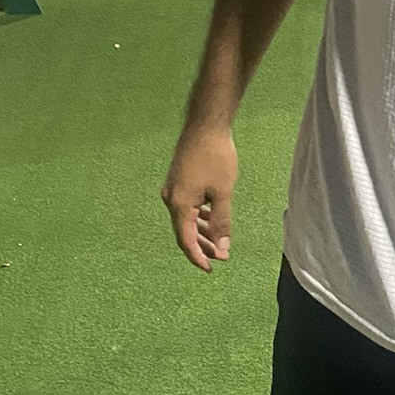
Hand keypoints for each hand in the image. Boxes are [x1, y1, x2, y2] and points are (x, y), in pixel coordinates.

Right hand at [162, 123, 237, 271]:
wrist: (205, 125)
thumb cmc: (215, 157)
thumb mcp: (223, 193)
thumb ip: (222, 223)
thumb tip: (222, 249)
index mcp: (179, 205)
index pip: (186, 241)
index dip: (199, 257)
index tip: (211, 268)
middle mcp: (171, 199)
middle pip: (185, 232)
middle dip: (203, 247)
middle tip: (222, 257)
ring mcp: (173, 190)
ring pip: (187, 219)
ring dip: (203, 232)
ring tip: (220, 242)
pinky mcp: (179, 181)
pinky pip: (187, 207)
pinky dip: (200, 217)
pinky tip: (212, 220)